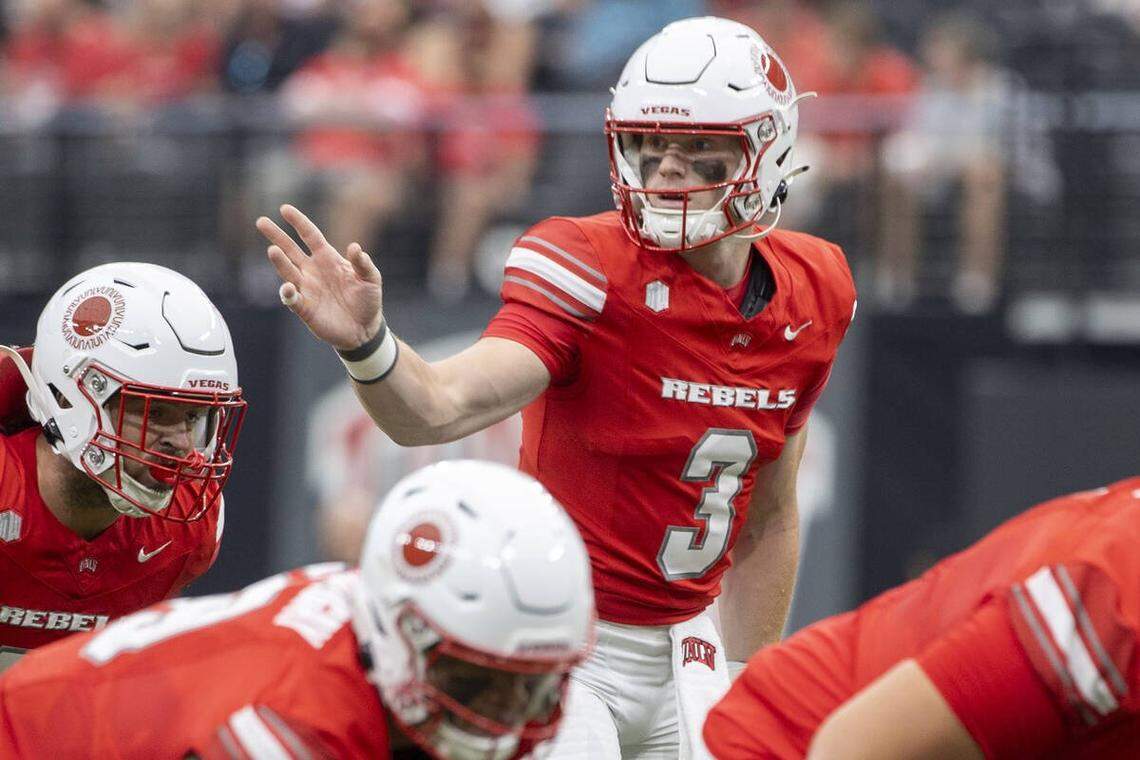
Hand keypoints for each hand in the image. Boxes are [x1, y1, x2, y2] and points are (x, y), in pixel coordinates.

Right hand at [256, 205, 383, 350]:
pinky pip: (292, 299)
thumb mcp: (371, 278)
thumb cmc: (368, 300)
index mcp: (328, 258)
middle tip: (261, 221)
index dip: (298, 222)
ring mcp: (307, 288)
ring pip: (287, 271)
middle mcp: (313, 271)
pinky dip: (288, 293)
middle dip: (276, 236)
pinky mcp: (305, 308)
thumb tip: (354, 247)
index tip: (284, 209)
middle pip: (291, 250)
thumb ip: (363, 263)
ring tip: (272, 250)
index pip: (310, 236)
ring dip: (280, 261)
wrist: (365, 329)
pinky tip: (288, 287)